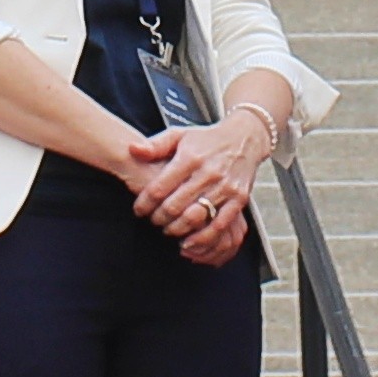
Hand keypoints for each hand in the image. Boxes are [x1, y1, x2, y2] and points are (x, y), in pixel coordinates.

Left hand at [129, 114, 263, 263]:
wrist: (245, 138)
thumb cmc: (207, 139)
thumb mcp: (179, 135)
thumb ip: (155, 145)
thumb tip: (133, 149)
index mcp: (190, 157)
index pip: (159, 188)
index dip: (144, 203)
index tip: (139, 209)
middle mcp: (208, 173)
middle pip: (174, 207)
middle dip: (158, 218)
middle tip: (153, 220)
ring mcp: (224, 187)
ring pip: (194, 219)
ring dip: (176, 230)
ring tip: (169, 229)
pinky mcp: (238, 199)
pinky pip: (218, 226)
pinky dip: (202, 238)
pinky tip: (189, 242)